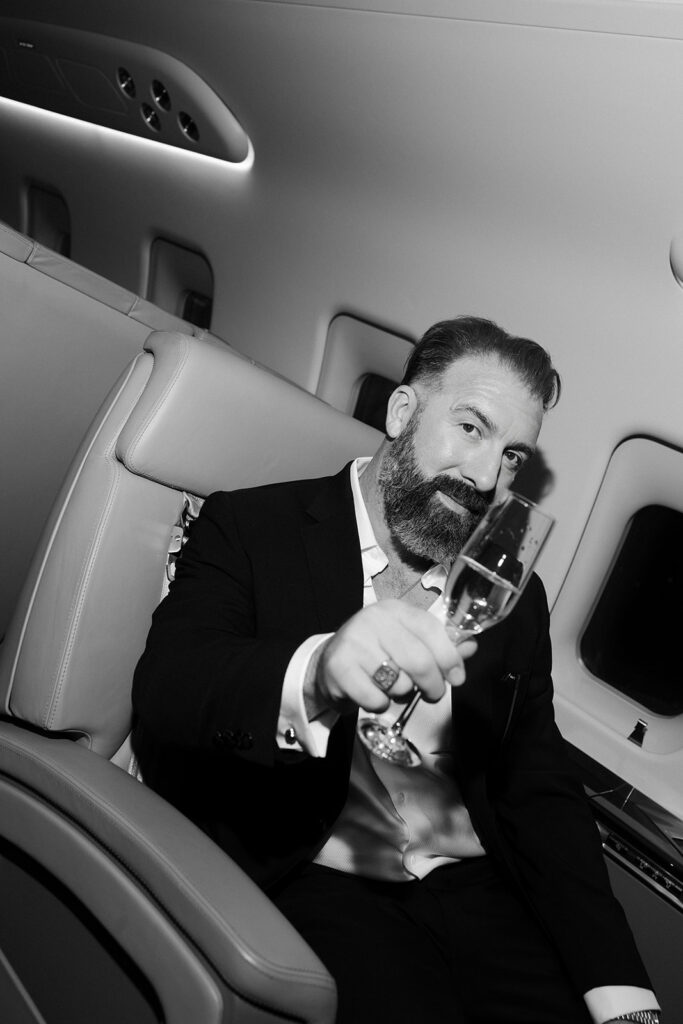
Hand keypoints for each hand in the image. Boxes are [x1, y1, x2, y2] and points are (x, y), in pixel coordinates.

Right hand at [307, 598, 476, 716]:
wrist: (329, 663)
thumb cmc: (376, 653)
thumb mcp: (407, 642)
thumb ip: (440, 645)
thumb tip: (471, 646)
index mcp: (394, 610)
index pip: (431, 629)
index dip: (449, 657)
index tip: (457, 677)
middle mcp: (373, 619)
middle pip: (419, 661)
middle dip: (433, 685)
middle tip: (431, 695)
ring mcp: (353, 642)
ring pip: (398, 682)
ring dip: (402, 695)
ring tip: (392, 687)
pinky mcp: (339, 667)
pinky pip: (375, 698)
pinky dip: (380, 704)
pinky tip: (373, 694)